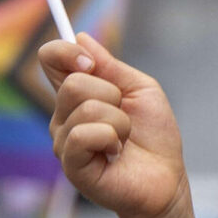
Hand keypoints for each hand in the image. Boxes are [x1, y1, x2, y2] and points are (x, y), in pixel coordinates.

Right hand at [38, 33, 189, 217]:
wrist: (167, 179)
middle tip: (124, 116)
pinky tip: (116, 153)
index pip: (50, 59)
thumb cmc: (154, 136)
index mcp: (77, 95)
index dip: (66, 52)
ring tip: (123, 140)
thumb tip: (81, 37)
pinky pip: (84, 135)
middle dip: (111, 94)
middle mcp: (63, 116)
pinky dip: (111, 138)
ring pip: (86, 108)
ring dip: (119, 122)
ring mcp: (64, 141)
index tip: (92, 62)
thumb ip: (111, 66)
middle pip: (72, 82)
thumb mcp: (140, 90)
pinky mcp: (71, 165)